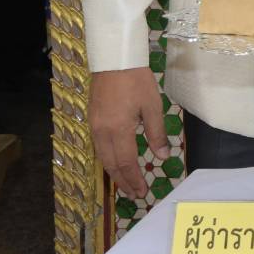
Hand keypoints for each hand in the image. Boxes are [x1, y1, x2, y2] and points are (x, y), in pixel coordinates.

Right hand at [90, 67, 168, 196]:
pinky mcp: (92, 120)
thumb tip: (162, 156)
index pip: (126, 163)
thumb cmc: (136, 80)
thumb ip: (156, 133)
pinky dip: (108, 160)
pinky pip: (99, 147)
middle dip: (123, 182)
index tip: (143, 192)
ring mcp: (94, 126)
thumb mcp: (152, 105)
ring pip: (103, 157)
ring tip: (126, 184)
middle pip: (111, 165)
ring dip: (114, 173)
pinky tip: (115, 163)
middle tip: (135, 194)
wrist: (114, 59)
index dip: (134, 179)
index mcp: (119, 130)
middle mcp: (102, 132)